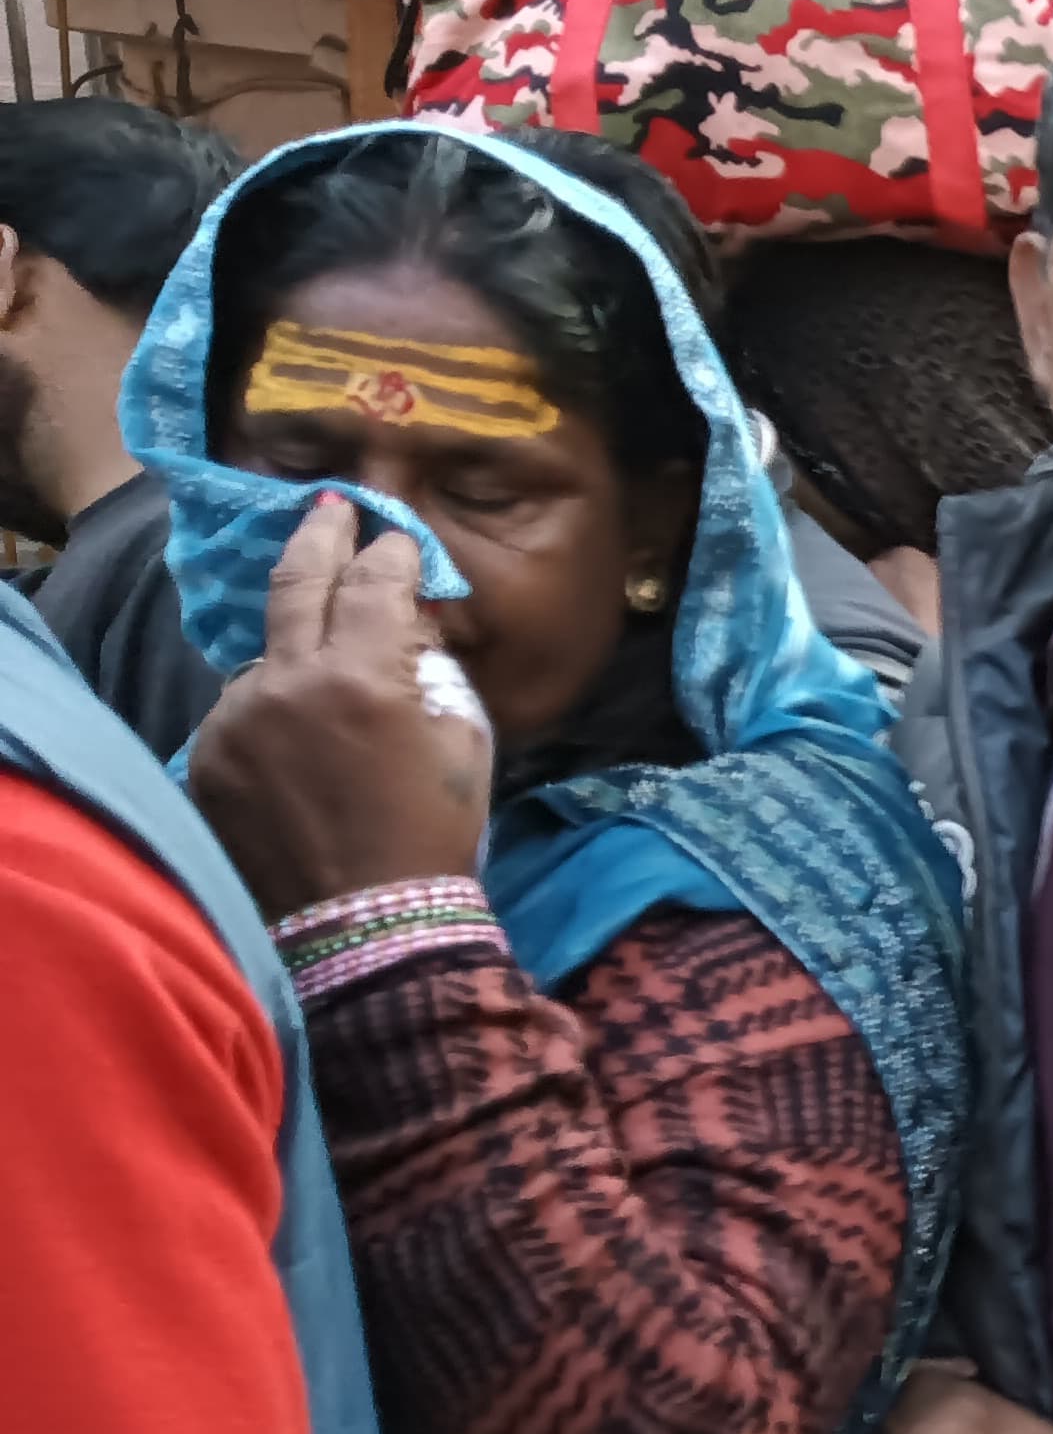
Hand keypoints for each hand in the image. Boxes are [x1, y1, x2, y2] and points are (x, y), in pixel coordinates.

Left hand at [187, 492, 491, 916]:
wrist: (366, 927)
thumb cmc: (435, 836)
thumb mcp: (464, 745)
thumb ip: (433, 674)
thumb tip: (411, 631)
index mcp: (361, 676)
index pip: (371, 583)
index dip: (389, 553)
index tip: (396, 538)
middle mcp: (286, 683)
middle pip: (295, 583)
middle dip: (319, 536)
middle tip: (330, 506)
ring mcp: (235, 720)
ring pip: (266, 657)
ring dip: (297, 653)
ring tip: (327, 683)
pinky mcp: (206, 759)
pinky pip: (242, 713)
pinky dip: (271, 714)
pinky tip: (298, 748)